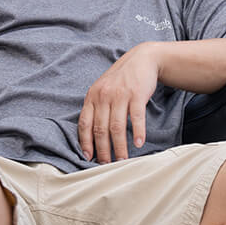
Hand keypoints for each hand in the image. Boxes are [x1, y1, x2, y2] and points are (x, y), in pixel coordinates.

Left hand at [78, 44, 158, 162]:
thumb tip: (91, 137)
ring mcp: (120, 95)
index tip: (88, 158)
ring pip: (117, 127)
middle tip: (106, 165)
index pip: (84, 124)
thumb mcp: (102, 90)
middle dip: (103, 150)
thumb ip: (96, 108)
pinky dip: (137, 132)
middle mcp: (103, 96)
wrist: (141, 59)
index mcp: (92, 97)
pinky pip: (136, 117)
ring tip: (123, 160)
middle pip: (100, 129)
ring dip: (120, 146)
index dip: (85, 143)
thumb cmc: (120, 80)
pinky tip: (138, 143)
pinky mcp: (136, 94)